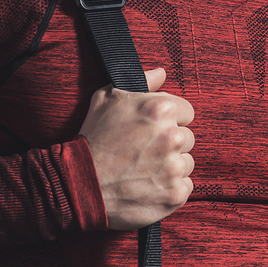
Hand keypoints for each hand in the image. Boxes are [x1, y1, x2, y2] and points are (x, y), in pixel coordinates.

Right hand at [78, 67, 194, 229]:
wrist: (80, 184)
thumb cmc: (93, 139)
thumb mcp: (107, 99)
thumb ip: (141, 81)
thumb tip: (162, 73)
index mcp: (161, 109)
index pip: (186, 112)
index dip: (169, 120)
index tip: (151, 130)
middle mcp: (172, 137)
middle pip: (187, 138)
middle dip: (169, 143)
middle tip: (144, 151)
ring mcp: (175, 168)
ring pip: (187, 163)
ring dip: (170, 166)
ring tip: (143, 169)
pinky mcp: (175, 194)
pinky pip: (185, 186)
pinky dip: (171, 188)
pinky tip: (148, 185)